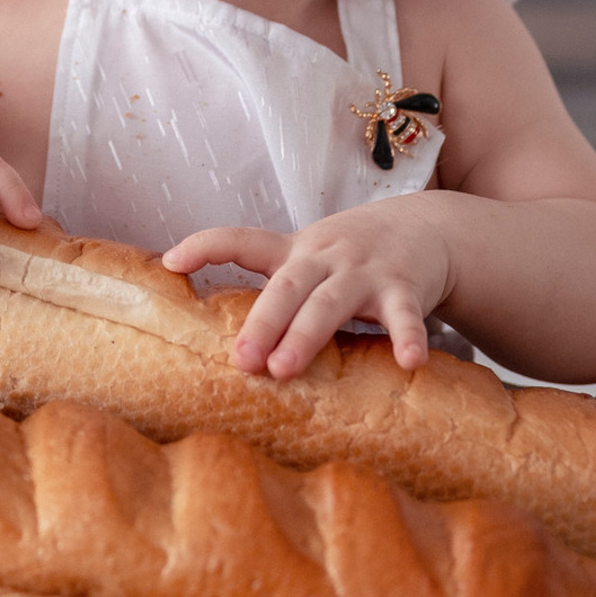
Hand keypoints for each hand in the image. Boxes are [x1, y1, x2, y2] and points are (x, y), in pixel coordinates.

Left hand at [163, 200, 451, 377]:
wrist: (425, 226)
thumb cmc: (352, 256)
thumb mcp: (310, 260)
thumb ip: (277, 293)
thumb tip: (226, 347)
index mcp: (295, 251)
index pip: (242, 241)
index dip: (206, 247)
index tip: (170, 262)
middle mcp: (325, 257)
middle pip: (286, 286)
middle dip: (260, 323)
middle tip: (239, 361)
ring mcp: (364, 271)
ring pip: (331, 302)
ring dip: (306, 335)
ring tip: (283, 370)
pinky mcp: (405, 287)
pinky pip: (404, 315)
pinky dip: (407, 337)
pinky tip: (408, 362)